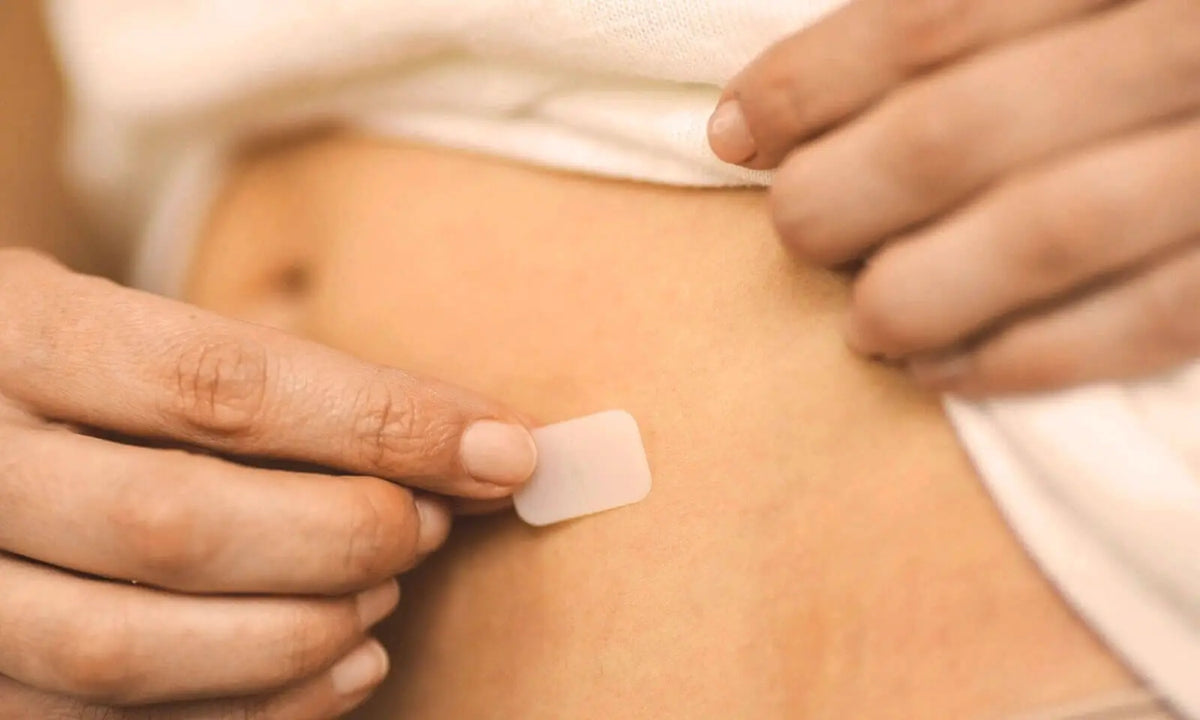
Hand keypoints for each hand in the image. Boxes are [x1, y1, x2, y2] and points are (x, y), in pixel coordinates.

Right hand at [0, 249, 537, 718]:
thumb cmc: (83, 373)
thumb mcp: (142, 326)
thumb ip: (282, 382)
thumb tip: (475, 445)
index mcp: (15, 334)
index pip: (219, 381)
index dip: (381, 423)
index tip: (502, 449)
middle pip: (175, 521)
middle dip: (342, 533)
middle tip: (431, 523)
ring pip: (131, 648)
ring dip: (302, 631)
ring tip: (386, 594)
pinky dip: (257, 709)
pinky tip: (345, 669)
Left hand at [710, 0, 1199, 394]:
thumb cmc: (1168, 37)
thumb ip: (992, 12)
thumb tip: (806, 92)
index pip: (936, 18)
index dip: (814, 82)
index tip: (735, 131)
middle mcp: (1185, 44)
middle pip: (960, 131)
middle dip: (842, 195)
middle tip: (797, 231)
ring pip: (1040, 232)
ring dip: (918, 291)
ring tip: (861, 323)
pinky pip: (1141, 320)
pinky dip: (1027, 355)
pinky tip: (947, 372)